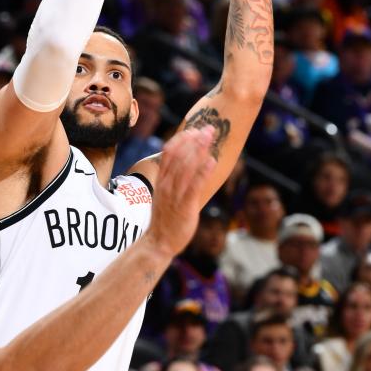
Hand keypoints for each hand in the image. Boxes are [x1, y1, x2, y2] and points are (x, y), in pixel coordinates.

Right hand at [144, 127, 216, 256]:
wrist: (158, 242)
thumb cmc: (165, 220)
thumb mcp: (165, 196)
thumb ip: (172, 181)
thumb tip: (184, 169)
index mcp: (161, 180)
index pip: (169, 153)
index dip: (181, 139)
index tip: (192, 130)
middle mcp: (167, 184)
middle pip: (180, 156)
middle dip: (194, 140)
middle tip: (208, 128)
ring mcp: (175, 195)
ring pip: (186, 167)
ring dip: (199, 150)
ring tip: (210, 137)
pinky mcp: (185, 206)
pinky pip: (194, 185)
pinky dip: (203, 171)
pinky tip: (212, 161)